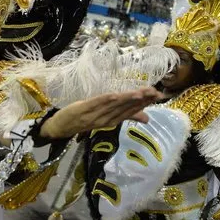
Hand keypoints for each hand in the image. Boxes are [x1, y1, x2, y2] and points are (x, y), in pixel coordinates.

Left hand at [40, 87, 162, 139]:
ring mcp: (95, 115)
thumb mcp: (105, 119)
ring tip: (141, 93)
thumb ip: (125, 115)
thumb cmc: (84, 120)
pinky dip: (107, 99)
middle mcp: (106, 119)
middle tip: (155, 92)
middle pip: (126, 108)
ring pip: (115, 106)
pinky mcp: (83, 109)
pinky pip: (97, 104)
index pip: (132, 110)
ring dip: (128, 99)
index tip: (158, 95)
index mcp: (112, 120)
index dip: (146, 102)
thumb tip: (147, 118)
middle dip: (142, 99)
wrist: (60, 127)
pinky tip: (116, 95)